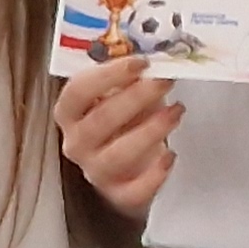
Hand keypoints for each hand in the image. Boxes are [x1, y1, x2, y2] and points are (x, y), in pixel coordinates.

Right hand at [57, 56, 182, 215]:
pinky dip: (153, 175)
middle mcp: (77, 142)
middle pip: (100, 121)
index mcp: (71, 112)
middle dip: (136, 98)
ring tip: (177, 111)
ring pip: (117, 155)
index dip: (107, 75)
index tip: (140, 62)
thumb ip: (131, 76)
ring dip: (150, 131)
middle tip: (165, 81)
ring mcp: (96, 171)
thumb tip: (159, 53)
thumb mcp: (123, 92)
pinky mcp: (119, 194)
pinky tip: (171, 155)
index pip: (77, 92)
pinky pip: (133, 191)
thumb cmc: (126, 118)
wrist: (131, 164)